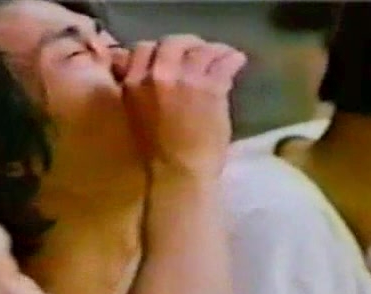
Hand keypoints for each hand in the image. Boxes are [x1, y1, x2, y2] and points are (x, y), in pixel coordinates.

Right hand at [117, 36, 246, 178]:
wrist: (179, 173)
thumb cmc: (156, 153)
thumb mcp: (136, 115)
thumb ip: (139, 90)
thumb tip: (145, 72)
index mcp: (133, 84)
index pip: (143, 48)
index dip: (158, 50)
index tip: (170, 58)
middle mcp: (157, 75)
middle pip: (172, 42)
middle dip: (186, 46)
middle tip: (198, 55)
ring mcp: (185, 79)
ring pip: (201, 48)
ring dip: (213, 51)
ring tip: (222, 57)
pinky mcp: (211, 87)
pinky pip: (225, 60)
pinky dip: (233, 59)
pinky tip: (237, 62)